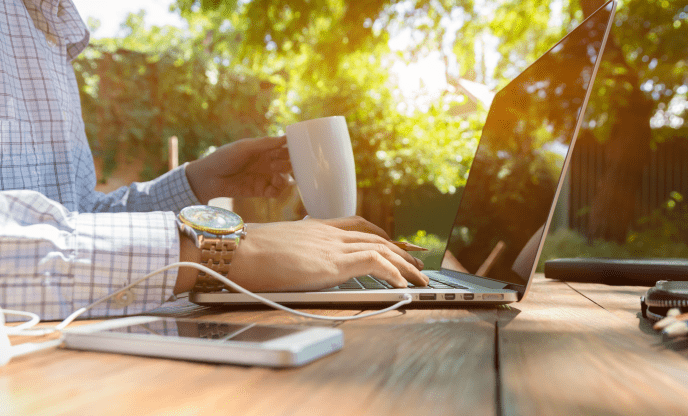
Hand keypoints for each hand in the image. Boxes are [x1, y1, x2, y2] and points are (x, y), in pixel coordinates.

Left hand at [185, 136, 291, 203]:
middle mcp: (267, 163)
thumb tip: (286, 138)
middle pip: (288, 164)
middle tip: (274, 165)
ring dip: (284, 178)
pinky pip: (276, 192)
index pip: (285, 149)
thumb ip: (265, 144)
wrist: (209, 178)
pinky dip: (278, 191)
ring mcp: (265, 177)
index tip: (285, 152)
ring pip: (285, 179)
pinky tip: (271, 188)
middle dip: (287, 165)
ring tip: (275, 177)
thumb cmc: (224, 158)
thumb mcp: (245, 147)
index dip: (289, 150)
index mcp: (264, 150)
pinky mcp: (261, 191)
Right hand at [226, 218, 427, 291]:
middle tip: (417, 260)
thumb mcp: (274, 245)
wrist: (234, 250)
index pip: (356, 225)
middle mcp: (327, 232)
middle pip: (374, 237)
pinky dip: (392, 271)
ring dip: (404, 264)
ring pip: (380, 249)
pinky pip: (374, 263)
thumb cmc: (244, 250)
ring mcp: (330, 246)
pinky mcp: (331, 263)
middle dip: (399, 249)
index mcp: (314, 226)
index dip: (378, 234)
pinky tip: (402, 282)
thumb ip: (291, 249)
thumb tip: (291, 262)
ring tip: (420, 276)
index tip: (392, 242)